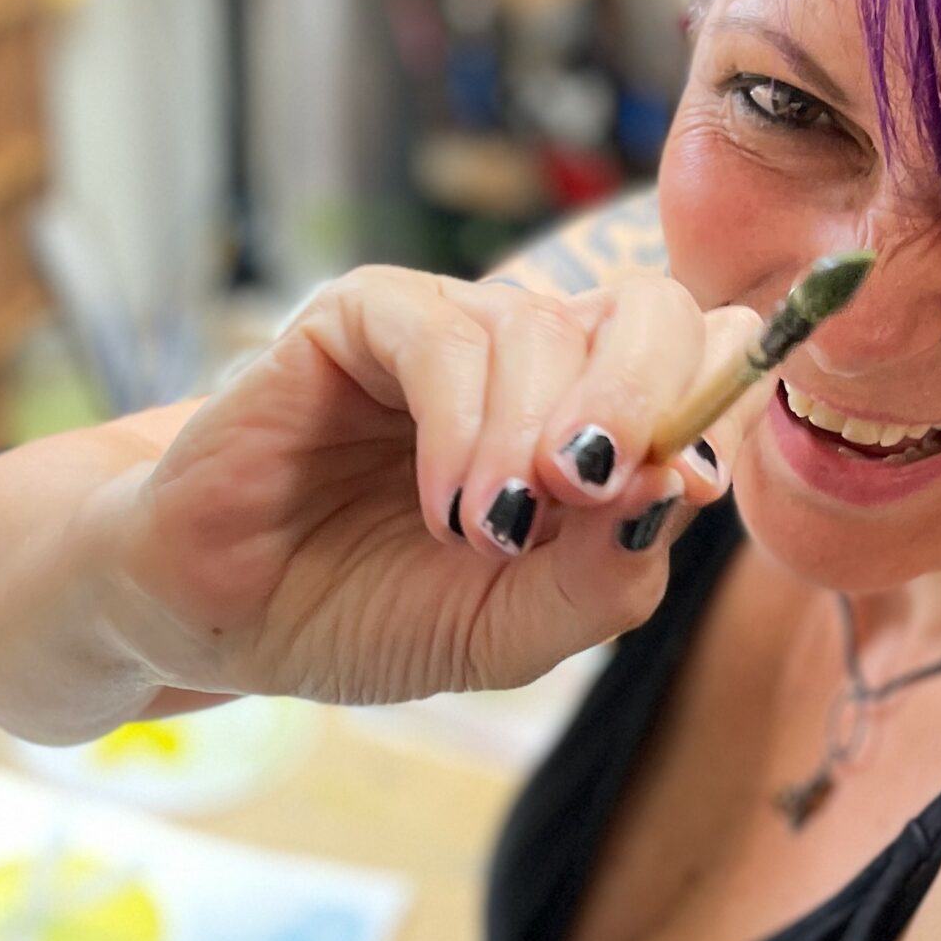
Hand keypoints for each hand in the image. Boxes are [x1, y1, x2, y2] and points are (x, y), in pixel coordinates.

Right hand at [98, 267, 765, 704]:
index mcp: (590, 422)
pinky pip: (442, 335)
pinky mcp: (358, 318)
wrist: (222, 616)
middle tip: (591, 491)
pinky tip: (444, 505)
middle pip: (654, 310)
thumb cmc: (366, 612)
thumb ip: (605, 576)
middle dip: (644, 402)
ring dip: (527, 441)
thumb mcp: (510, 629)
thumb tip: (682, 487)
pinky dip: (460, 424)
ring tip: (483, 535)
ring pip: (542, 328)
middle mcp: (535, 361)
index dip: (717, 403)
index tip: (682, 491)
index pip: (707, 359)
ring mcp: (448, 331)